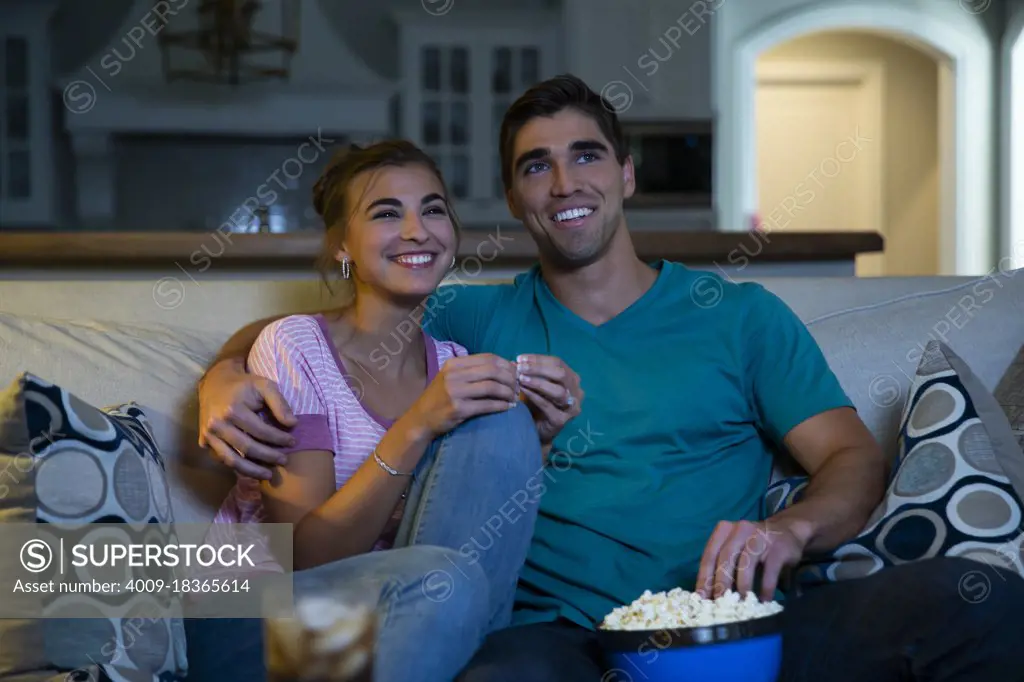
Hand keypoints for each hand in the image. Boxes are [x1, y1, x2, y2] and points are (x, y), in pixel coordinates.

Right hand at [198, 360, 297, 479]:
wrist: (215, 382)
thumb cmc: (244, 385)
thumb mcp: (265, 386)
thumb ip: (280, 404)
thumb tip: (293, 424)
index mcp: (233, 410)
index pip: (261, 431)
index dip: (279, 439)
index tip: (293, 441)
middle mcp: (217, 425)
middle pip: (247, 448)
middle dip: (269, 457)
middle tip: (284, 460)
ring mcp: (208, 435)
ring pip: (231, 460)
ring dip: (252, 471)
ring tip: (269, 474)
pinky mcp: (203, 441)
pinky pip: (220, 458)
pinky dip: (236, 466)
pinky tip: (250, 469)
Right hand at [407, 353, 518, 438]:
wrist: (420, 419)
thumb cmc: (440, 398)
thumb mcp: (452, 378)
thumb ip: (474, 371)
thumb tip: (507, 366)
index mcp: (454, 364)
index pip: (488, 358)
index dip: (506, 364)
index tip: (516, 373)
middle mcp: (454, 375)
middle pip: (492, 371)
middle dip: (510, 378)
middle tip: (518, 386)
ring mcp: (455, 392)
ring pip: (492, 387)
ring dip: (508, 392)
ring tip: (515, 398)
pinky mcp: (458, 409)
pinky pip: (487, 405)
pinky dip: (501, 405)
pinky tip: (508, 407)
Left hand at [516, 354, 583, 445]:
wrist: (538, 431)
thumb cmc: (537, 404)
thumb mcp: (536, 385)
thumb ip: (530, 373)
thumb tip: (516, 361)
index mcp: (572, 379)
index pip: (558, 363)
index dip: (539, 359)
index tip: (520, 358)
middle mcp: (577, 392)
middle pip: (561, 374)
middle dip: (539, 369)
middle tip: (520, 367)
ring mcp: (572, 407)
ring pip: (558, 390)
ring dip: (538, 382)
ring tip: (521, 378)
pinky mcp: (562, 420)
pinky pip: (547, 405)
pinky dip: (534, 395)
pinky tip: (522, 390)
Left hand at [695, 518, 812, 601]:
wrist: (788, 532)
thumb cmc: (753, 546)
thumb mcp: (735, 549)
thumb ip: (721, 566)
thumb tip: (708, 596)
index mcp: (724, 530)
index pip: (709, 555)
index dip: (704, 578)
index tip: (701, 598)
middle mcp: (740, 530)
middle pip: (726, 558)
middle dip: (721, 583)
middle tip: (719, 603)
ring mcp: (760, 537)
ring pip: (746, 564)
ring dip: (742, 587)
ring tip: (740, 605)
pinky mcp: (779, 548)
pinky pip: (769, 571)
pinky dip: (765, 588)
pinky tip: (763, 601)